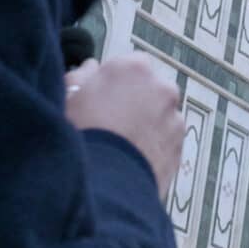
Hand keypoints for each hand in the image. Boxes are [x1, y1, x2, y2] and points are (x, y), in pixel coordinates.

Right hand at [64, 55, 182, 194]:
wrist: (105, 182)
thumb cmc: (82, 136)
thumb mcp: (68, 98)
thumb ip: (81, 76)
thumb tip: (89, 68)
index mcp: (134, 68)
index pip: (130, 65)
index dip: (115, 81)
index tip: (102, 96)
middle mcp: (162, 87)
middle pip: (149, 89)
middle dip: (135, 100)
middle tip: (110, 120)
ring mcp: (174, 117)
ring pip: (160, 114)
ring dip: (147, 123)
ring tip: (120, 143)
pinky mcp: (180, 145)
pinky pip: (166, 139)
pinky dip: (154, 145)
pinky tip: (132, 156)